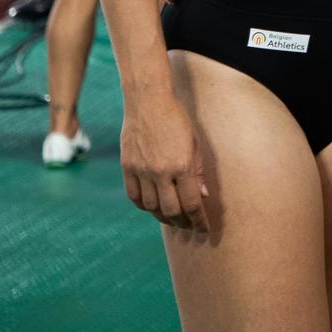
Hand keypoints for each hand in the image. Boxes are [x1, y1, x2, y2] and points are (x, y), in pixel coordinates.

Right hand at [120, 90, 210, 231]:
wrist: (148, 102)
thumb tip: (203, 197)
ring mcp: (141, 171)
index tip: (204, 230)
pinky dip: (144, 207)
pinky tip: (153, 208)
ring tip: (173, 220)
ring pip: (152, 207)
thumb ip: (198, 172)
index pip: (192, 204)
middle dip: (183, 223)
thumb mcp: (195, 144)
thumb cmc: (177, 120)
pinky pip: (134, 197)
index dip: (199, 221)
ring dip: (164, 217)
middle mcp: (161, 172)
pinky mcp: (127, 167)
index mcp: (182, 166)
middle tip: (189, 227)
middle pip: (171, 211)